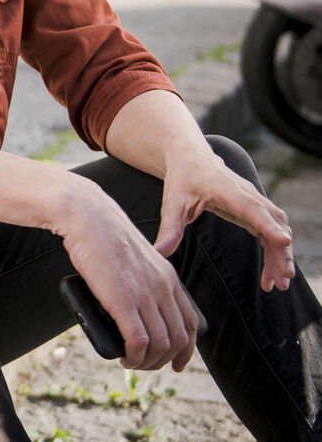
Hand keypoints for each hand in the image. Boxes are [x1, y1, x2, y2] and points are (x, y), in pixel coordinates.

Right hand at [59, 183, 199, 371]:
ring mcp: (144, 294)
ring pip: (160, 345)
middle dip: (165, 360)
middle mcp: (162, 287)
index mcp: (168, 276)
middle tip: (146, 364)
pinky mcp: (123, 300)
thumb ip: (141, 276)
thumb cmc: (102, 232)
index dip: (187, 349)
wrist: (86, 216)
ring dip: (147, 362)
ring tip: (131, 362)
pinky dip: (134, 357)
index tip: (176, 362)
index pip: (190, 323)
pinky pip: (138, 341)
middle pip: (178, 339)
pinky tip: (125, 358)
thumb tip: (132, 300)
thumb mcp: (134, 255)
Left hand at [153, 145, 294, 291]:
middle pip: (272, 220)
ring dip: (281, 254)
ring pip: (277, 226)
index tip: (284, 241)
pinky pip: (271, 230)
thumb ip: (169, 229)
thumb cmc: (182, 178)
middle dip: (281, 249)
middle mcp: (245, 192)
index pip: (249, 206)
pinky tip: (271, 273)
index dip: (267, 224)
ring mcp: (253, 199)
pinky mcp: (254, 208)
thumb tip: (158, 255)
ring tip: (278, 284)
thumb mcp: (172, 203)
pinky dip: (275, 250)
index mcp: (224, 188)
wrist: (190, 157)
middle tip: (284, 278)